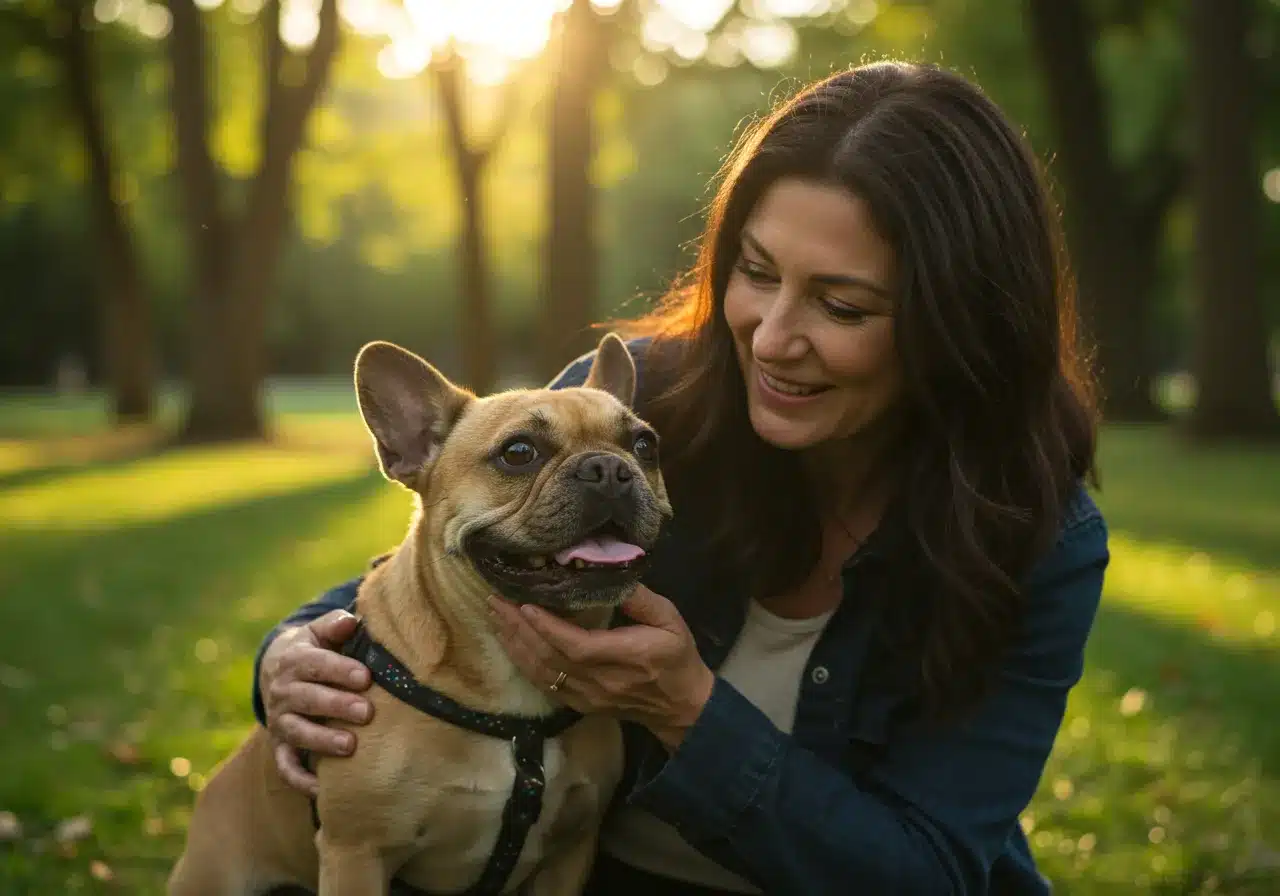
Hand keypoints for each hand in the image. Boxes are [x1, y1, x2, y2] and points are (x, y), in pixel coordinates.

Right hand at [259, 609, 373, 793]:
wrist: (277, 669)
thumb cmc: (314, 648)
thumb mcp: (320, 631)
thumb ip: (335, 625)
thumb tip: (352, 621)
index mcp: (294, 660)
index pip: (315, 664)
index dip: (339, 671)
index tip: (365, 677)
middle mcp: (283, 692)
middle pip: (307, 699)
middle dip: (336, 706)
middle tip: (366, 713)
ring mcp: (280, 721)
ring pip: (296, 732)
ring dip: (321, 740)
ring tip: (350, 747)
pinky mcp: (280, 746)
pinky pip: (285, 766)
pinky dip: (300, 779)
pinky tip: (323, 790)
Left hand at [487, 586, 714, 750]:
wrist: (681, 706)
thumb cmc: (677, 657)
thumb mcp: (670, 620)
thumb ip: (641, 600)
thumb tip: (608, 574)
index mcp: (627, 657)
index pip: (578, 646)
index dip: (548, 628)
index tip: (525, 605)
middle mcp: (602, 681)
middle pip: (551, 658)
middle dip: (519, 629)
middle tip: (496, 601)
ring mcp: (588, 697)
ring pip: (542, 673)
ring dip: (516, 645)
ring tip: (496, 618)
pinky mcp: (580, 705)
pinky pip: (545, 686)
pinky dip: (524, 664)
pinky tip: (511, 645)